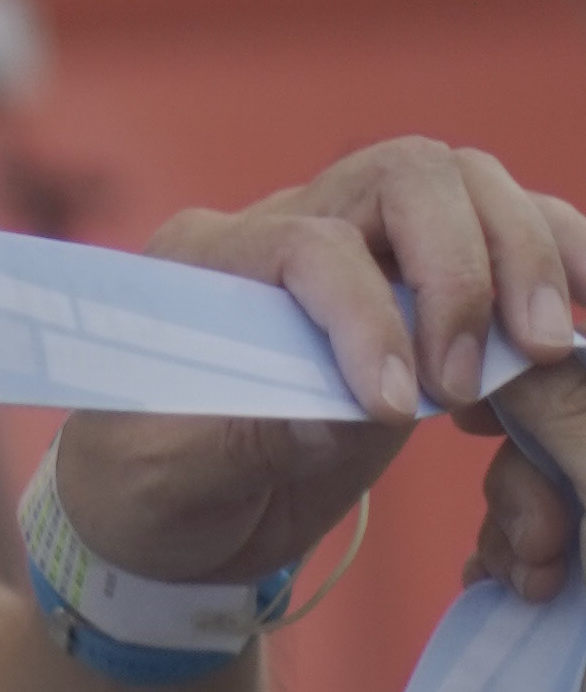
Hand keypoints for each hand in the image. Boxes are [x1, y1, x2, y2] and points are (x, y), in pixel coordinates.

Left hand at [53, 137, 585, 586]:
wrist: (171, 516)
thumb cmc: (148, 493)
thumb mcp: (167, 484)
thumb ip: (242, 440)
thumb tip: (338, 409)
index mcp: (207, 263)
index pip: (309, 244)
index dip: (366, 318)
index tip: (394, 408)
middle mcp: (288, 228)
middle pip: (404, 175)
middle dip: (464, 264)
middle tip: (491, 369)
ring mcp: (361, 246)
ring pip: (465, 186)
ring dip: (525, 252)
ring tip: (547, 348)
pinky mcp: (418, 284)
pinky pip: (502, 231)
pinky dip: (554, 258)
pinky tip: (575, 319)